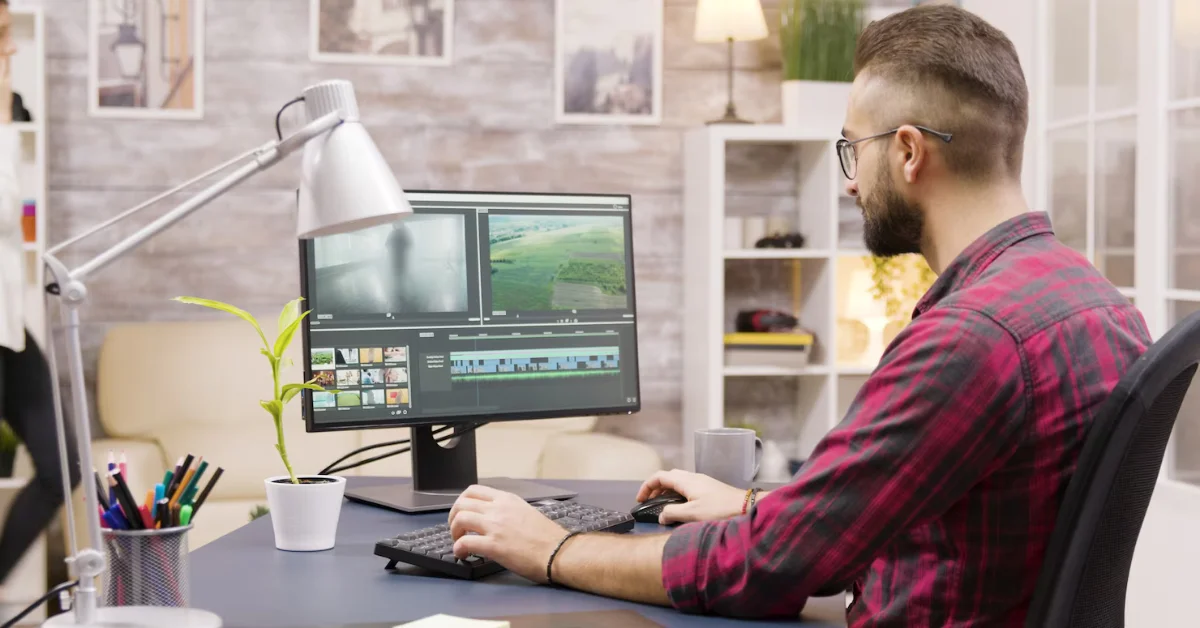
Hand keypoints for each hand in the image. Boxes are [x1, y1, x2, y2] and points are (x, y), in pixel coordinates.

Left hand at [447, 485, 567, 583]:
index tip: (462, 513)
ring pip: (460, 518)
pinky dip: (458, 548)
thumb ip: (508, 511)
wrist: (558, 552)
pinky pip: (465, 542)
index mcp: (507, 499)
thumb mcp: (526, 512)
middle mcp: (499, 508)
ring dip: (454, 532)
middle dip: (453, 517)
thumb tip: (494, 519)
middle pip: (462, 503)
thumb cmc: (547, 537)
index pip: (474, 490)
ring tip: (459, 542)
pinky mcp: (494, 544)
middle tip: (456, 530)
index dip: (462, 502)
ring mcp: (496, 525)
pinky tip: (462, 554)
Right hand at [636, 469, 752, 524]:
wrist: (746, 507)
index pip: (659, 476)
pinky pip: (687, 486)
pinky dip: (677, 494)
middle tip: (650, 502)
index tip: (640, 500)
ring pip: (678, 481)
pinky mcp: (709, 488)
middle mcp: (693, 477)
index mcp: (686, 480)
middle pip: (668, 476)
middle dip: (656, 488)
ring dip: (667, 491)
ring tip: (663, 506)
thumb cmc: (719, 509)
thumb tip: (660, 516)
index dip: (646, 486)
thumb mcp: (692, 514)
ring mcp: (702, 481)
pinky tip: (681, 507)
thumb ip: (672, 513)